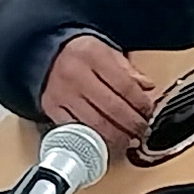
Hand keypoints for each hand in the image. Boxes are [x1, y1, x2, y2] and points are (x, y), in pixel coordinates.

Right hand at [38, 34, 157, 144]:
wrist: (45, 55)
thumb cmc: (81, 55)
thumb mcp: (107, 51)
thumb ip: (128, 70)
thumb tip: (147, 87)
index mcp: (92, 56)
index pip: (125, 86)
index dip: (141, 103)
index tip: (148, 111)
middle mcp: (75, 74)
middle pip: (112, 107)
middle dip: (132, 123)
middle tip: (142, 129)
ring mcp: (62, 93)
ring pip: (96, 123)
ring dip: (117, 136)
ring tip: (129, 139)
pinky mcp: (51, 108)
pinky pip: (77, 130)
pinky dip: (94, 139)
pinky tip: (106, 142)